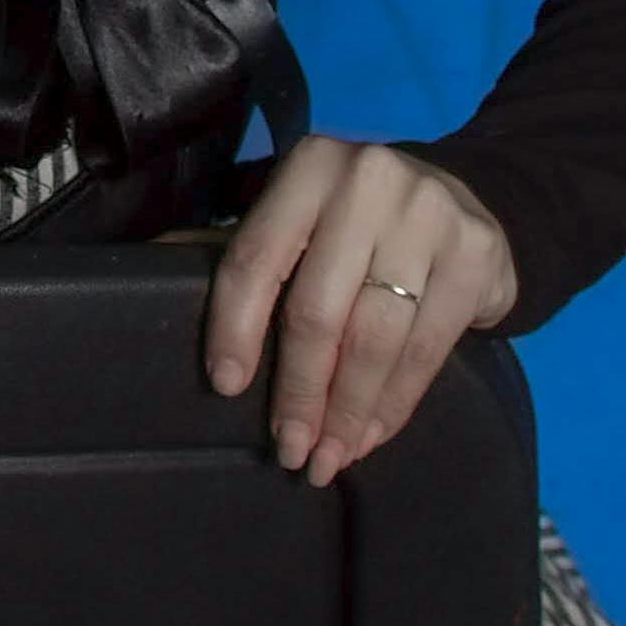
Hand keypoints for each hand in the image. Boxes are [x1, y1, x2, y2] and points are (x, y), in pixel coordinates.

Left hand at [203, 136, 517, 483]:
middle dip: (299, 392)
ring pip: (374, 339)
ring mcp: (430, 215)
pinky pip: (426, 350)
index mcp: (308, 168)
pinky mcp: (476, 254)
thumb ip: (240, 247)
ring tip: (328, 456)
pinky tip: (372, 435)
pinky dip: (395, 405)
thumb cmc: (357, 221)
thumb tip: (150, 266)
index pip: (256, 257)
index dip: (236, 329)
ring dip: (347, 412)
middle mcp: (369, 181)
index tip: (228, 386)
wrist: (468, 199)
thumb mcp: (298, 215)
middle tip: (289, 449)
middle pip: (317, 311)